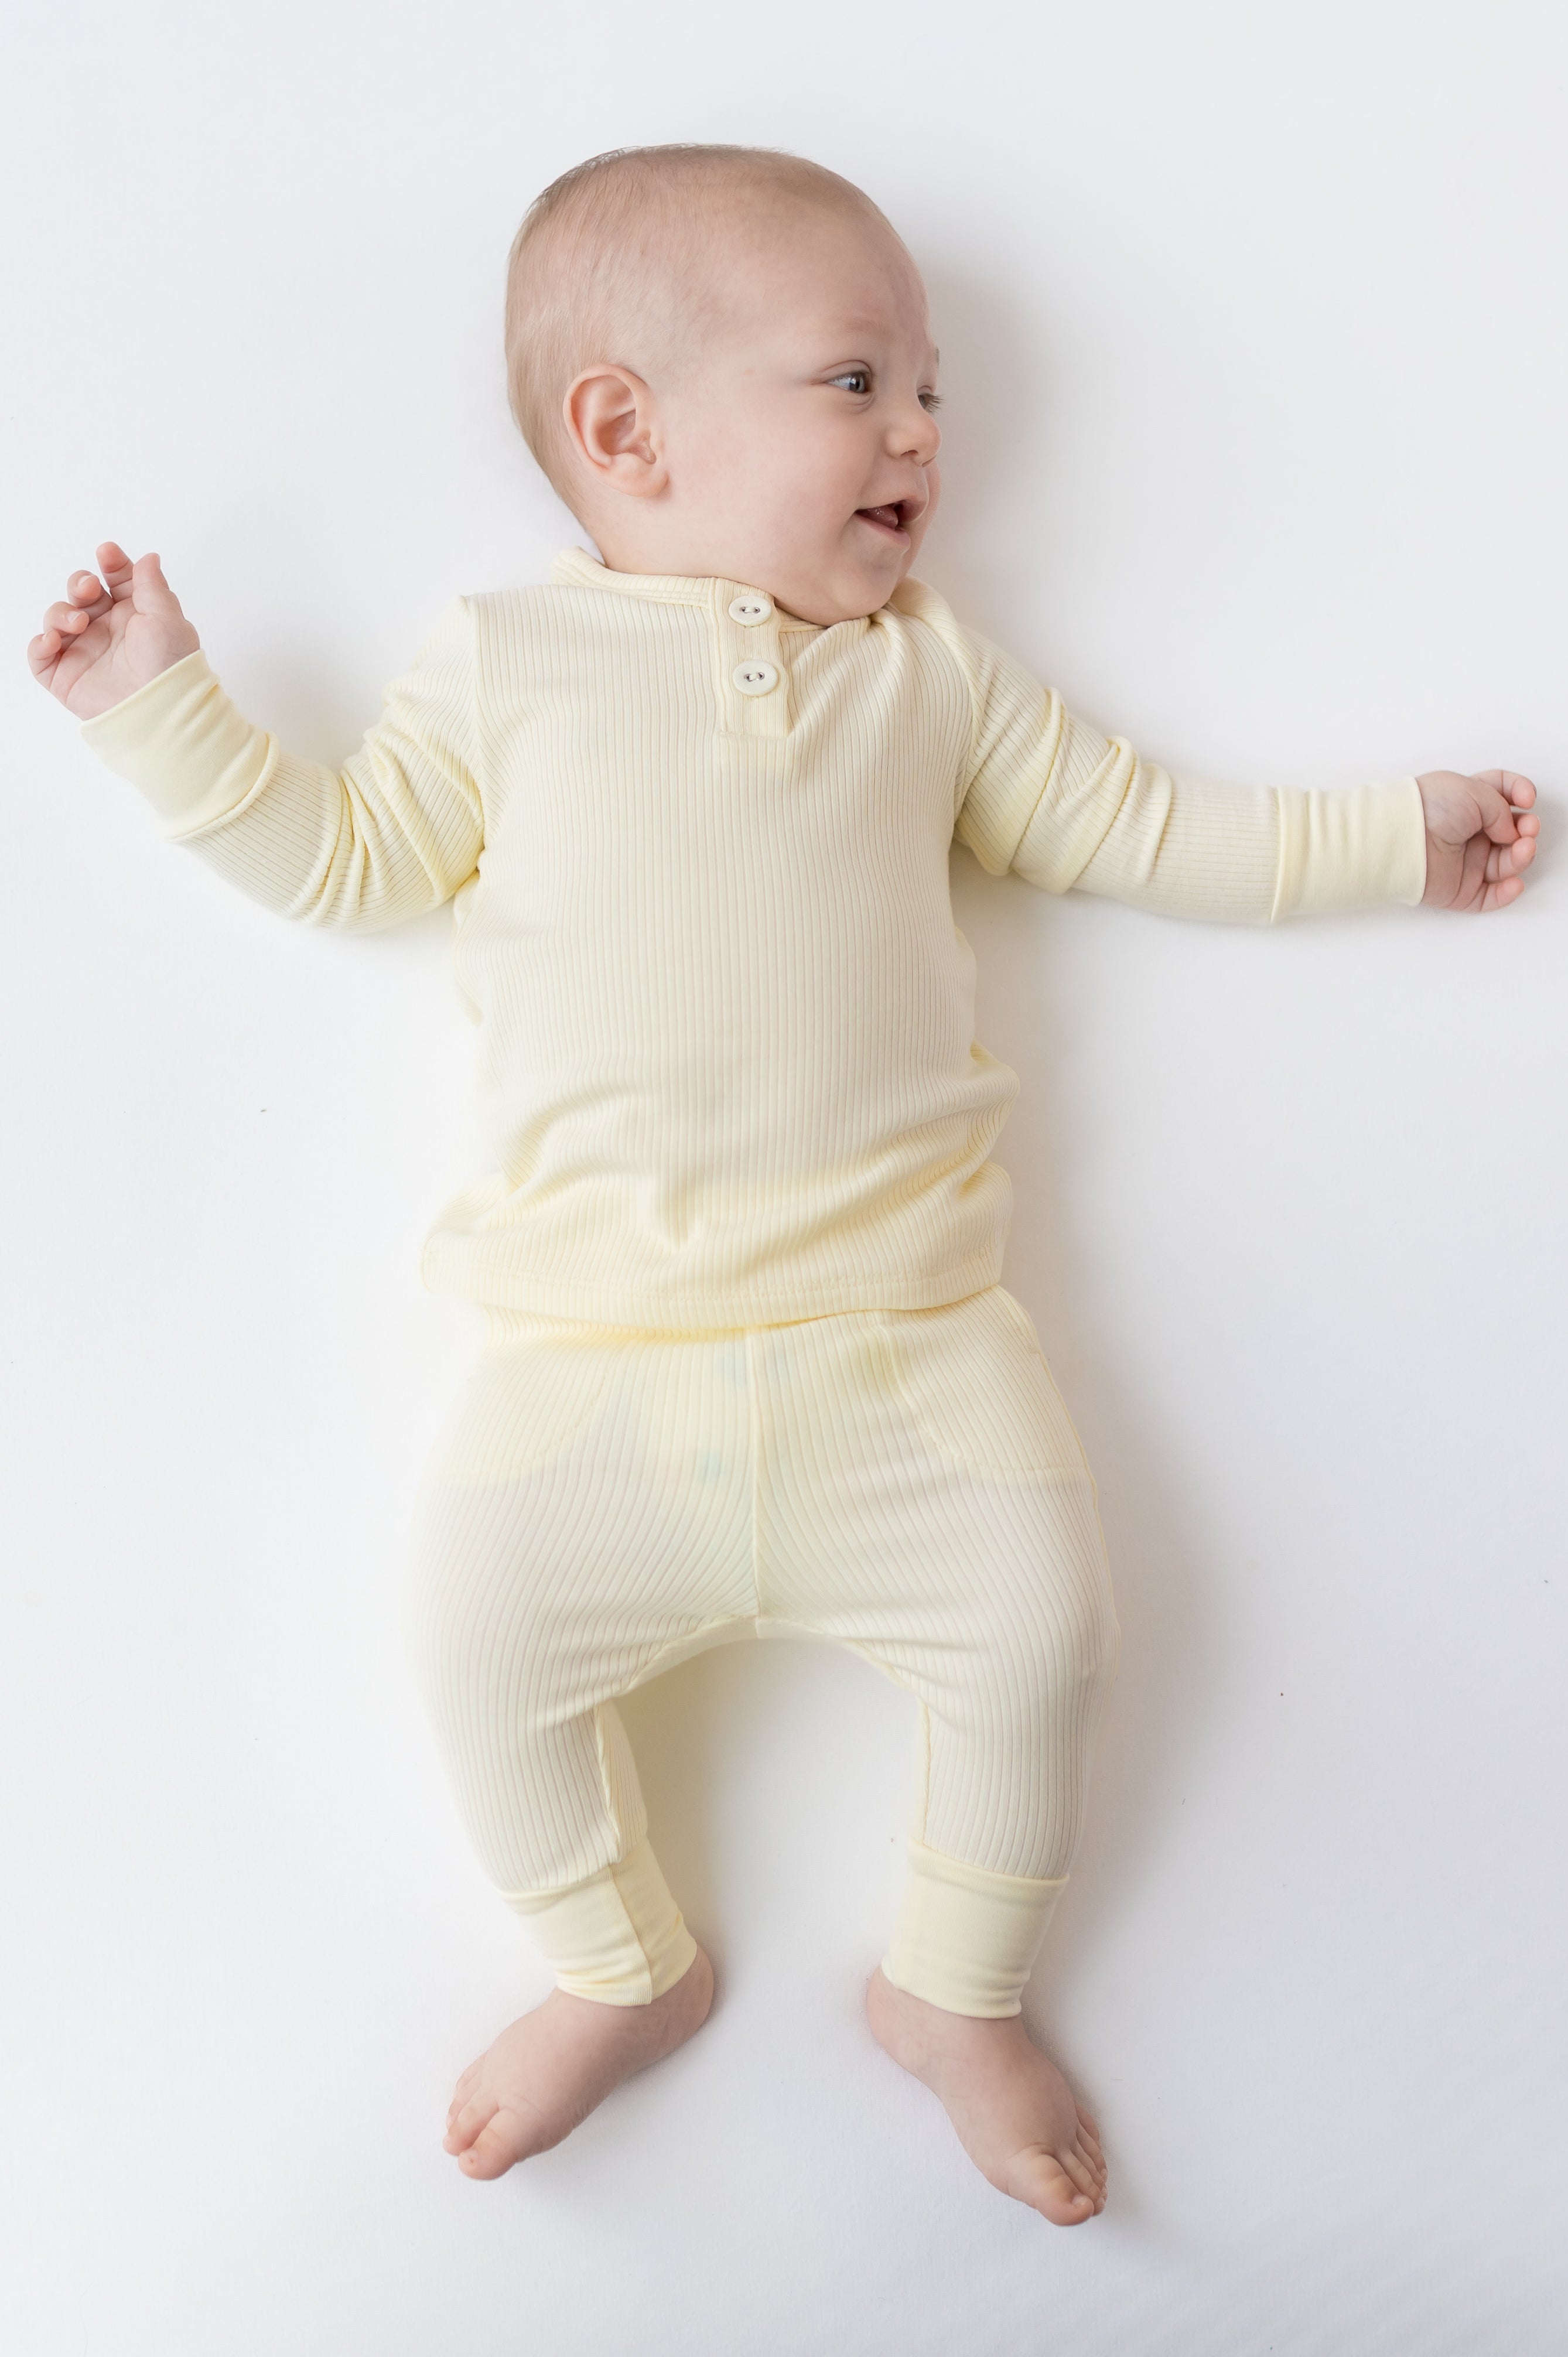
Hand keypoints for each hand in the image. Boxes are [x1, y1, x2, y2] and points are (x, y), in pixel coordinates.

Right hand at [28, 542, 200, 720]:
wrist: (160, 710)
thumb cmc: (170, 666)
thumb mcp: (167, 618)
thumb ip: (152, 585)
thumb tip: (148, 558)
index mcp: (134, 615)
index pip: (116, 580)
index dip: (111, 564)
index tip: (108, 553)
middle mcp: (107, 630)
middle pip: (81, 593)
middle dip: (79, 583)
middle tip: (89, 589)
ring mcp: (84, 652)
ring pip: (57, 617)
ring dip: (61, 612)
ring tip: (79, 623)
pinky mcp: (65, 676)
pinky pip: (40, 655)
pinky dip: (40, 643)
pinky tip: (54, 640)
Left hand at [1415, 769, 1539, 911]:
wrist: (1404, 837)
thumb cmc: (1431, 807)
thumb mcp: (1474, 791)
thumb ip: (1502, 809)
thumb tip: (1512, 832)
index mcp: (1469, 801)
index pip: (1502, 793)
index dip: (1520, 793)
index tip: (1527, 798)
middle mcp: (1469, 832)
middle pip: (1510, 833)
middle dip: (1527, 830)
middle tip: (1528, 828)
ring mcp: (1466, 861)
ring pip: (1505, 864)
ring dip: (1521, 857)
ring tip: (1523, 849)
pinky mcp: (1460, 889)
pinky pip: (1490, 896)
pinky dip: (1506, 892)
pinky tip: (1515, 882)